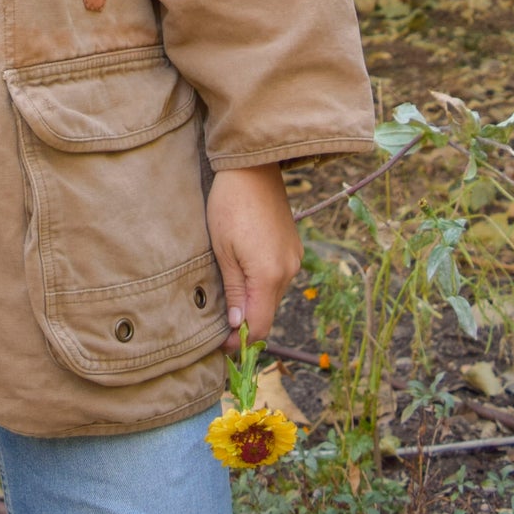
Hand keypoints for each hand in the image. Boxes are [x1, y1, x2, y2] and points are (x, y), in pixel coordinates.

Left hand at [205, 165, 302, 355]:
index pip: (260, 326)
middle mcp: (288, 271)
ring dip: (253, 302)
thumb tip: (236, 325)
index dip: (240, 341)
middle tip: (219, 326)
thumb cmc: (230, 205)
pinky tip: (242, 274)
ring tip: (228, 298)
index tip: (221, 346)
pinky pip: (278, 278)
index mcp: (269, 275)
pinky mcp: (293, 247)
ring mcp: (294, 258)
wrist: (253, 167)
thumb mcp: (222, 249)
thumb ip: (232, 290)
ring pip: (272, 296)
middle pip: (267, 312)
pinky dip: (261, 284)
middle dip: (245, 323)